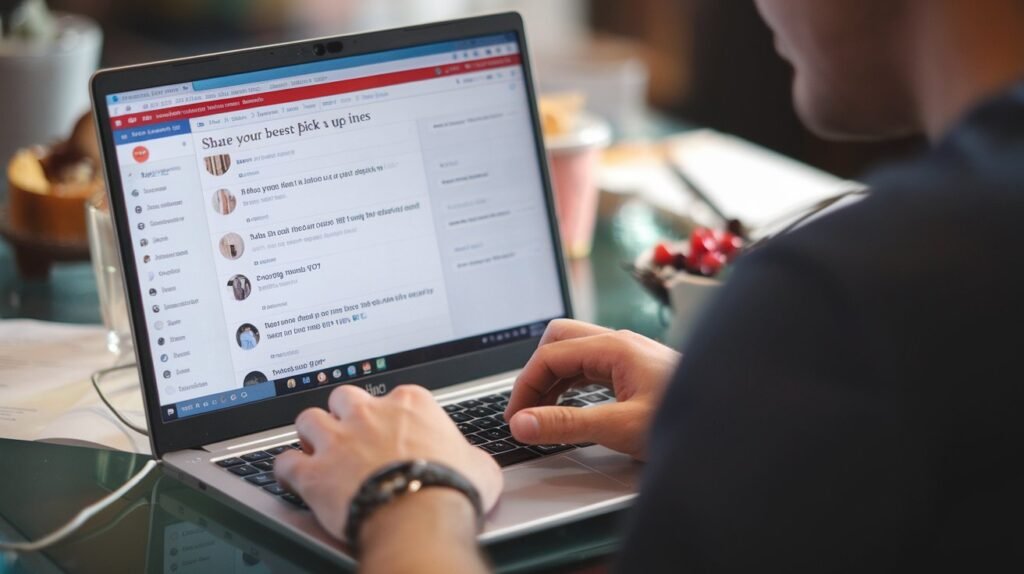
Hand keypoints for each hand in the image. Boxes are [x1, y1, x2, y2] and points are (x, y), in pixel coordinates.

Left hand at [275, 385, 502, 541]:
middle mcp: (369, 413)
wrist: (420, 516)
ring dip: (311, 435)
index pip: (395, 396)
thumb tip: (473, 461)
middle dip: (345, 414)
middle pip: (345, 397)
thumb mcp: (478, 465)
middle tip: (352, 435)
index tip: (394, 431)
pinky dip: (287, 469)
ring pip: (308, 419)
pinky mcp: (313, 472)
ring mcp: (337, 439)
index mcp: (411, 404)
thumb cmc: (452, 489)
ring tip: (317, 450)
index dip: (392, 416)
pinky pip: (285, 461)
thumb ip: (467, 454)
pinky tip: (293, 477)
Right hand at [504, 319, 679, 460]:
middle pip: (558, 341)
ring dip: (552, 379)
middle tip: (525, 410)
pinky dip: (570, 384)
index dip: (524, 386)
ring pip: (573, 353)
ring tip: (541, 413)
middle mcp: (619, 344)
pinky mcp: (635, 369)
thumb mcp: (619, 428)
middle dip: (535, 373)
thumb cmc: (688, 419)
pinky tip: (569, 407)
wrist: (733, 424)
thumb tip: (523, 423)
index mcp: (614, 348)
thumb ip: (567, 424)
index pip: (550, 355)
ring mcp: (628, 354)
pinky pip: (590, 367)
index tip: (515, 418)